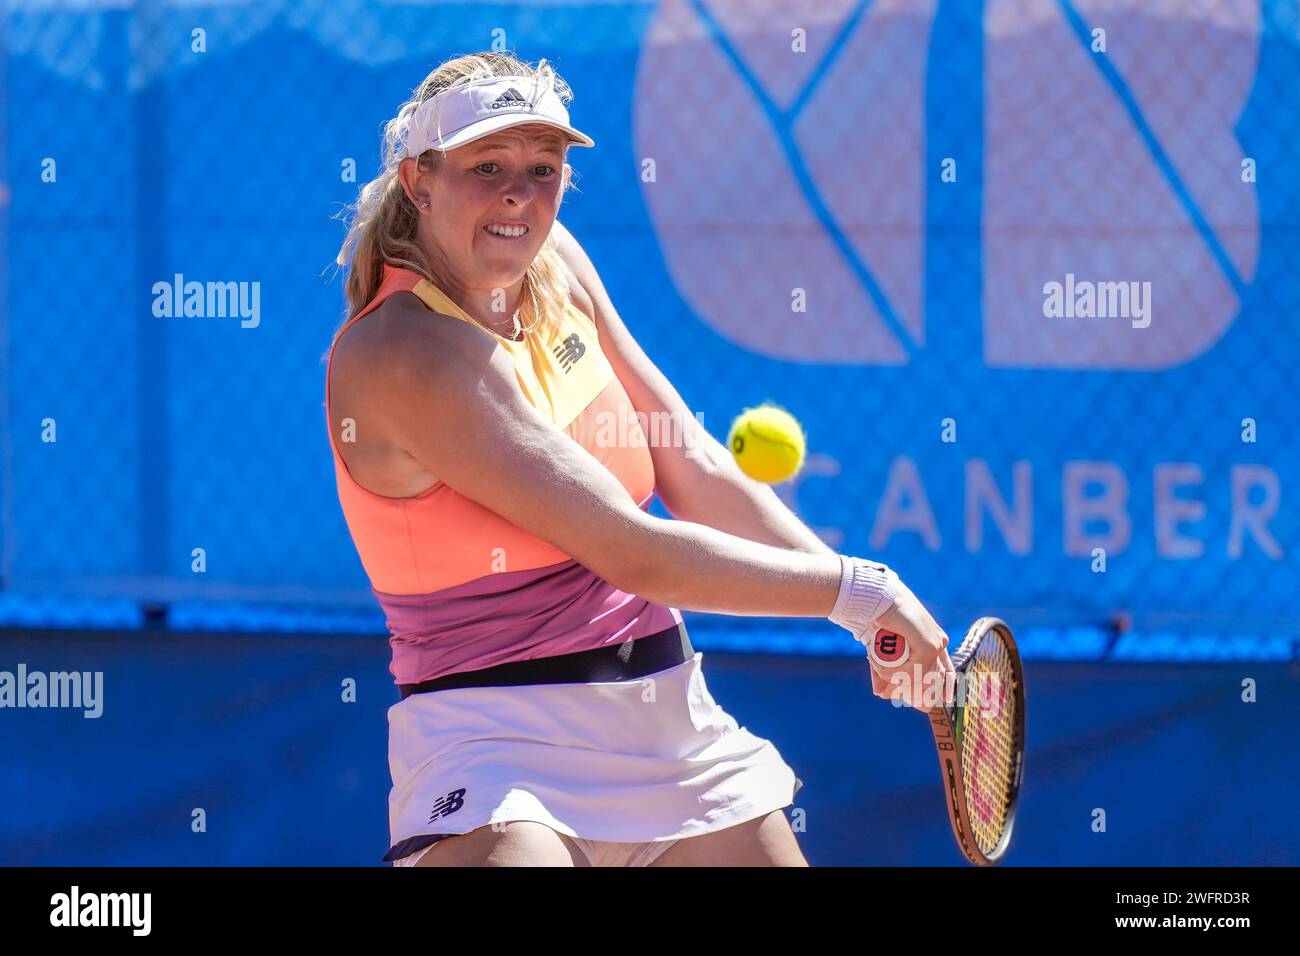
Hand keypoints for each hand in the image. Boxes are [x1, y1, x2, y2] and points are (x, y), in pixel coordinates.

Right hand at [867, 583, 954, 713]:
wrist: (875, 599)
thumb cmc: (878, 621)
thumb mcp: (883, 650)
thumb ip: (884, 671)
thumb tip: (881, 694)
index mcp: (932, 643)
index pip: (944, 676)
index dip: (936, 694)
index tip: (925, 708)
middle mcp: (938, 644)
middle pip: (930, 683)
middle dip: (908, 691)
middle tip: (888, 692)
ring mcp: (935, 645)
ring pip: (915, 678)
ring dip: (890, 673)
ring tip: (875, 657)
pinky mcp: (929, 646)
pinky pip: (910, 671)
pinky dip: (889, 667)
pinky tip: (877, 655)